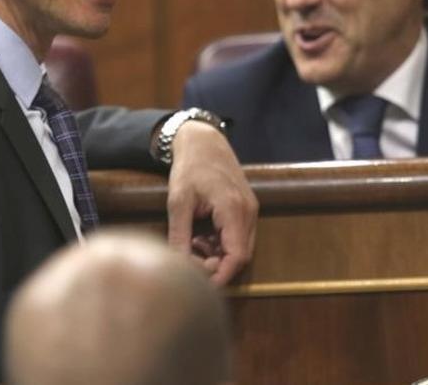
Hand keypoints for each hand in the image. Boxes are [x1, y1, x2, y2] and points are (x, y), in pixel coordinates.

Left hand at [165, 122, 257, 284]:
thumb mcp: (178, 201)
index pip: (237, 256)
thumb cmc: (190, 167)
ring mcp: (250, 208)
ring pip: (240, 246)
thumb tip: (178, 265)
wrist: (203, 141)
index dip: (221, 276)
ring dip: (218, 254)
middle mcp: (248, 210)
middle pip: (241, 255)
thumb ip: (179, 235)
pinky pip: (238, 235)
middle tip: (190, 260)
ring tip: (192, 243)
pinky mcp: (246, 207)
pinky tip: (201, 235)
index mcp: (233, 209)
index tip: (202, 285)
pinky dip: (220, 243)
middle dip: (217, 265)